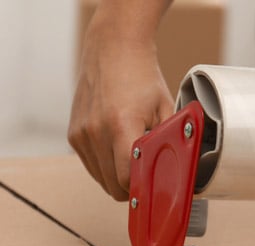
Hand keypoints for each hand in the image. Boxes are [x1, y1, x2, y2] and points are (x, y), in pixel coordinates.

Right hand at [67, 12, 173, 200]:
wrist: (113, 48)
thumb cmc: (142, 77)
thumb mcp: (165, 108)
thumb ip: (170, 141)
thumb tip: (181, 171)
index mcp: (121, 125)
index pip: (126, 179)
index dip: (142, 188)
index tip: (153, 188)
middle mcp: (95, 131)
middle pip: (112, 186)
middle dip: (131, 186)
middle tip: (146, 174)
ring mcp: (81, 133)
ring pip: (100, 179)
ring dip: (116, 176)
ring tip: (131, 155)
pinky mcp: (73, 134)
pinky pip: (90, 165)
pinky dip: (104, 165)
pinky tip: (117, 147)